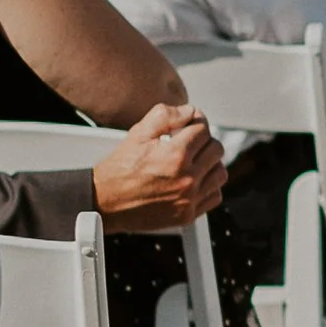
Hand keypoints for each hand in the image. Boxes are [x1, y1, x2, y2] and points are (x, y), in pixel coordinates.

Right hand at [90, 103, 225, 230]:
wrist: (105, 202)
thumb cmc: (119, 169)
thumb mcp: (138, 133)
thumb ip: (166, 116)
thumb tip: (190, 111)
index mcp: (174, 155)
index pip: (203, 129)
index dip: (196, 122)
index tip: (189, 124)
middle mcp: (185, 178)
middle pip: (216, 149)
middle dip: (203, 141)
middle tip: (189, 142)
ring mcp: (188, 199)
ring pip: (220, 172)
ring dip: (210, 163)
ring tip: (194, 161)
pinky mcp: (187, 215)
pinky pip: (215, 195)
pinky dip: (209, 186)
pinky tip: (195, 180)